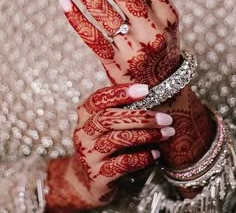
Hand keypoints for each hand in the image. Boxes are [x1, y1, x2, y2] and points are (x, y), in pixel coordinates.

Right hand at [46, 83, 173, 209]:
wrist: (85, 181)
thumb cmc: (102, 145)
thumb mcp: (104, 126)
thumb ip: (120, 110)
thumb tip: (153, 94)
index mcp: (86, 115)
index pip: (99, 98)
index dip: (120, 92)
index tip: (145, 89)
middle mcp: (84, 132)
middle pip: (109, 118)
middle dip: (140, 117)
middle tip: (165, 118)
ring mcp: (89, 154)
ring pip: (117, 140)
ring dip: (146, 135)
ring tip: (166, 133)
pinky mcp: (98, 175)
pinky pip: (122, 163)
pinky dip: (142, 157)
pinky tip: (156, 154)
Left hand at [56, 0, 179, 86]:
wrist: (164, 88)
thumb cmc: (161, 48)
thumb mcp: (166, 22)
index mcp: (168, 14)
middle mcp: (153, 29)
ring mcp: (135, 48)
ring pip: (103, 10)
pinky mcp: (117, 65)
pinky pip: (93, 39)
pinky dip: (77, 19)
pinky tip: (63, 2)